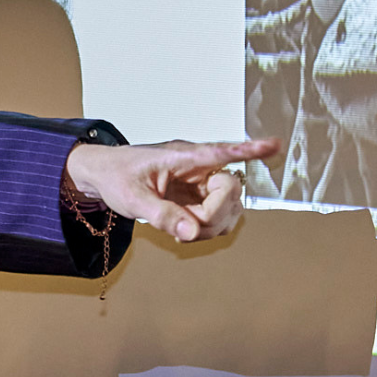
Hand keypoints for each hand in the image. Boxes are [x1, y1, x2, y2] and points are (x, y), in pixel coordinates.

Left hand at [65, 138, 281, 241]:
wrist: (102, 175)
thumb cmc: (115, 175)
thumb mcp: (133, 198)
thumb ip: (162, 214)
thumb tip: (192, 231)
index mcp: (182, 156)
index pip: (221, 152)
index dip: (249, 150)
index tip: (274, 145)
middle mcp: (197, 167)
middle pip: (230, 190)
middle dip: (214, 214)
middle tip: (186, 227)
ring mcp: (200, 183)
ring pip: (228, 207)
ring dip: (211, 224)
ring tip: (180, 229)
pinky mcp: (198, 197)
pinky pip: (217, 216)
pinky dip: (205, 229)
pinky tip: (183, 229)